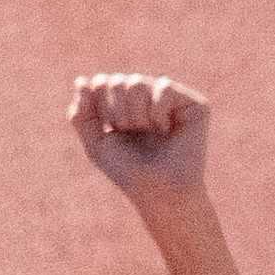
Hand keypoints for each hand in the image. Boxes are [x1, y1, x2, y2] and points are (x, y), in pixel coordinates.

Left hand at [70, 72, 209, 204]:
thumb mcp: (97, 145)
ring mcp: (172, 97)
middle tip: (133, 134)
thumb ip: (82, 115)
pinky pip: (163, 88)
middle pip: (117, 81)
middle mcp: (149, 95)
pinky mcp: (194, 103)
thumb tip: (81, 81)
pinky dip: (158, 113)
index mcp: (126, 103)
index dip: (101, 109)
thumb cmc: (130, 172)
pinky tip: (167, 130)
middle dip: (118, 114)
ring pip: (137, 83)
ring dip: (136, 116)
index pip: (102, 83)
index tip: (113, 132)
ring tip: (150, 133)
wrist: (159, 193)